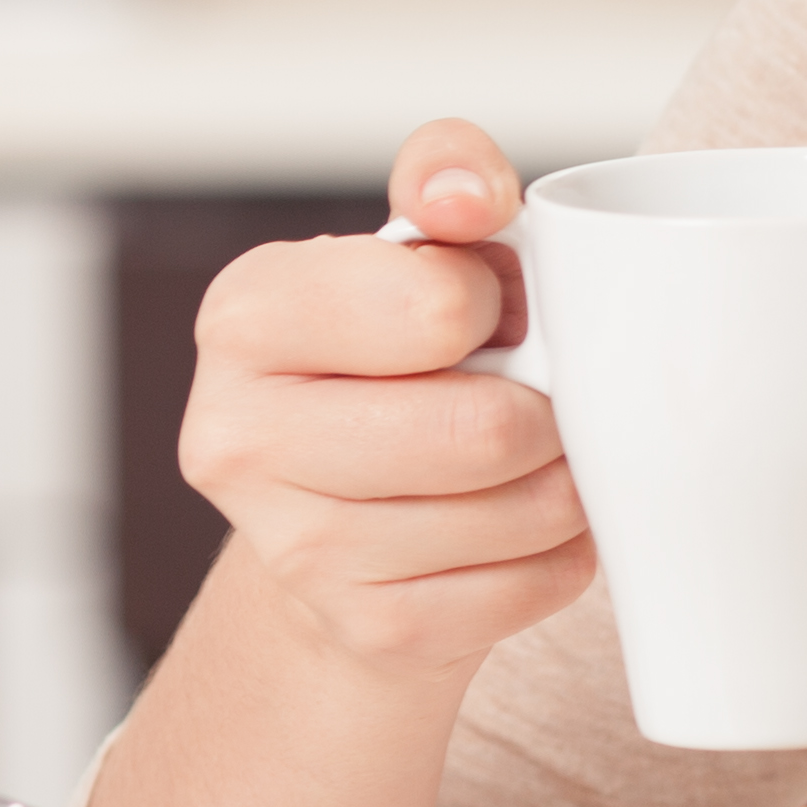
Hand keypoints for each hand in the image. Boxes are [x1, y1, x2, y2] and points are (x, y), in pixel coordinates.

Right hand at [173, 117, 593, 681]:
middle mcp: (241, 438)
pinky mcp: (367, 628)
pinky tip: (526, 524)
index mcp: (246, 315)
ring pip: (520, 512)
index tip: (485, 314)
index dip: (498, 304)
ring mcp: (296, 551)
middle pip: (484, 429)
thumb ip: (447, 178)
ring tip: (536, 455)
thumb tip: (470, 194)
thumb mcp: (413, 248)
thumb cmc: (396, 359)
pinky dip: (561, 552)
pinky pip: (531, 586)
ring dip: (565, 480)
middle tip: (535, 393)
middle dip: (546, 407)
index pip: (436, 306)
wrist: (349, 514)